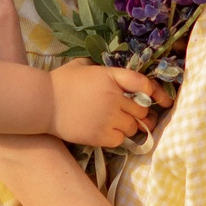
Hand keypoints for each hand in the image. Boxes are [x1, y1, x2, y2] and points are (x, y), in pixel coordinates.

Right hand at [49, 61, 170, 147]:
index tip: (163, 101)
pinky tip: (109, 133)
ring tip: (121, 125)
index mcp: (110, 77)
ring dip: (130, 126)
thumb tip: (111, 74)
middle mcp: (113, 97)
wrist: (42, 104)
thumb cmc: (60, 83)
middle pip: (141, 109)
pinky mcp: (100, 135)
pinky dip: (118, 137)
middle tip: (136, 116)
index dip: (157, 92)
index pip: (143, 84)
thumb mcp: (81, 66)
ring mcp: (108, 117)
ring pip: (133, 126)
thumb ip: (99, 68)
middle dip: (140, 113)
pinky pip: (121, 139)